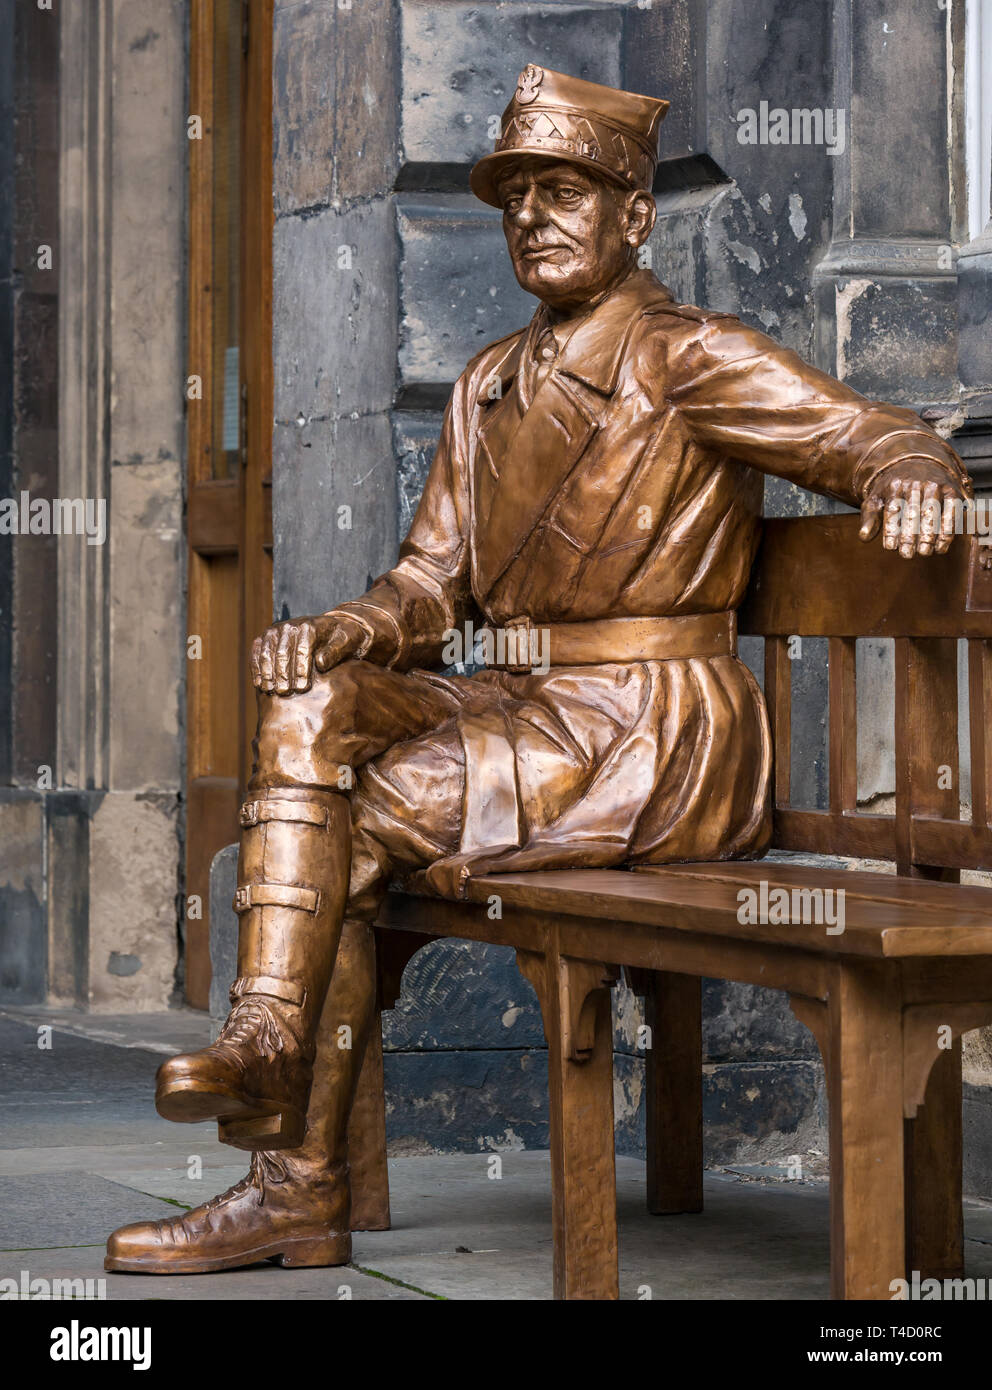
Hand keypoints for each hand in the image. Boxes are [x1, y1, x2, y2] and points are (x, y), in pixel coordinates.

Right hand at [251, 613, 366, 693]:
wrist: (331, 628)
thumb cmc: (341, 638)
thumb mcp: (345, 642)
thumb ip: (334, 651)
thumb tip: (320, 663)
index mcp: (310, 627)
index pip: (303, 650)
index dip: (301, 670)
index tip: (303, 688)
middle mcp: (290, 626)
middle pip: (282, 652)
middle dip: (283, 674)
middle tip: (285, 693)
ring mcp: (276, 631)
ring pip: (267, 652)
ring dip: (267, 673)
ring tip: (271, 691)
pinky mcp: (266, 637)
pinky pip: (257, 651)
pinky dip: (256, 667)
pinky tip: (259, 684)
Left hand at [859, 460, 984, 563]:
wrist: (918, 464)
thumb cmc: (893, 489)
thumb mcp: (876, 499)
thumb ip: (869, 518)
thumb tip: (864, 537)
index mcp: (894, 485)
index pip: (892, 509)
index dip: (891, 530)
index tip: (890, 548)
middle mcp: (915, 483)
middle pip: (912, 512)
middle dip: (910, 536)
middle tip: (907, 555)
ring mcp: (935, 485)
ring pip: (932, 513)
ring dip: (929, 535)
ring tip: (924, 552)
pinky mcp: (951, 491)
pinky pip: (951, 512)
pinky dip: (947, 531)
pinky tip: (941, 547)